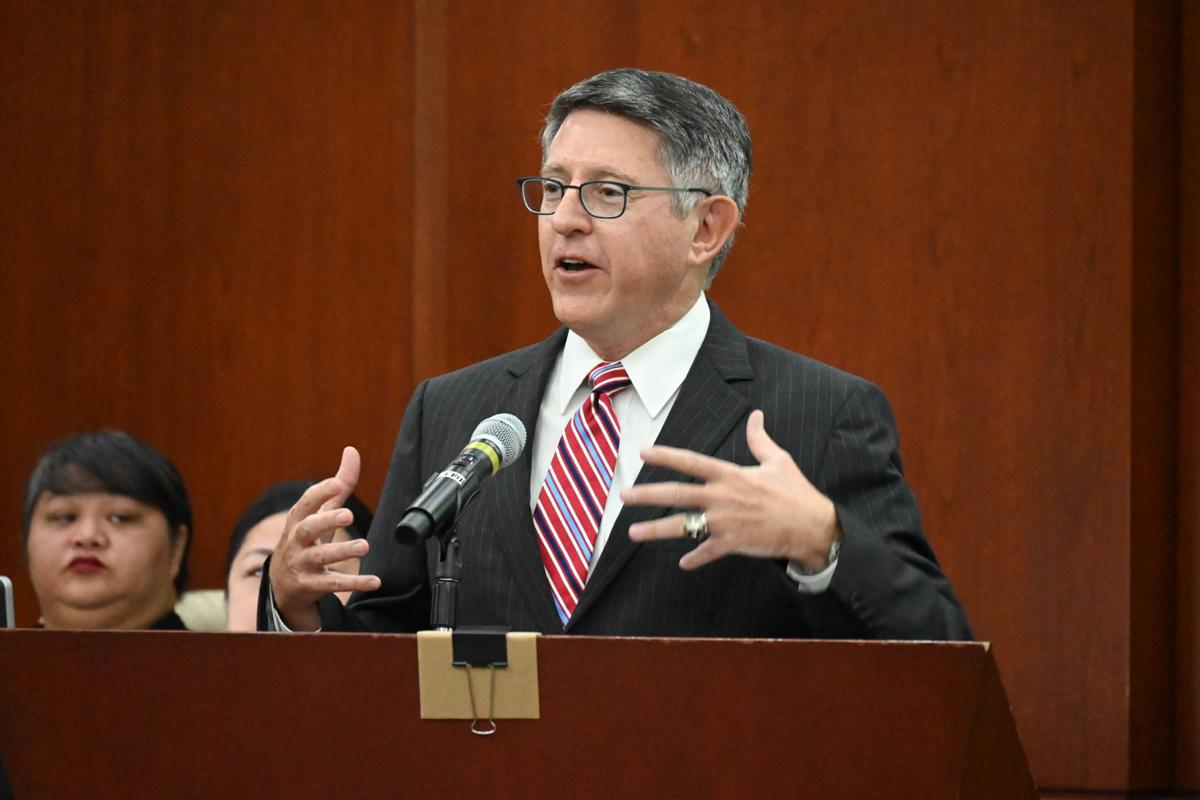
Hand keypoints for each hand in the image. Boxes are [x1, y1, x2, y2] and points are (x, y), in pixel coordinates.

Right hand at [268, 446, 381, 629]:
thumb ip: (338, 485)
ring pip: (320, 557)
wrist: (283, 586)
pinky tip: (375, 581)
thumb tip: (351, 450)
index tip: (337, 484)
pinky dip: (354, 583)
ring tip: (365, 546)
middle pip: (308, 529)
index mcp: (298, 520)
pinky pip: (333, 584)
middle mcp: (296, 541)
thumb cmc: (306, 540)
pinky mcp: (310, 586)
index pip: (306, 503)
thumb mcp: (319, 514)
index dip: (321, 492)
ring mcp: (301, 564)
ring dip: (342, 551)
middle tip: (348, 515)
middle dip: (327, 521)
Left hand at [622, 410, 840, 570]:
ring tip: (633, 533)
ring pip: (683, 525)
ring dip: (656, 530)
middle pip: (677, 494)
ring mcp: (725, 522)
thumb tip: (756, 415)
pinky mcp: (732, 543)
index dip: (666, 456)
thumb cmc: (796, 492)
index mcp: (730, 475)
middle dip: (648, 495)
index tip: (643, 452)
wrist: (812, 526)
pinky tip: (682, 563)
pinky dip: (694, 558)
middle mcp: (722, 497)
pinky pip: (707, 552)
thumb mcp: (778, 461)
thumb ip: (760, 440)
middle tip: (624, 496)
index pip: (691, 461)